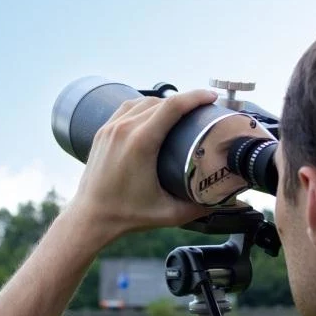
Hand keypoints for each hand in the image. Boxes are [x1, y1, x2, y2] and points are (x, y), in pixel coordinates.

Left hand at [70, 89, 217, 236]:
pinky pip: (126, 108)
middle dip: (184, 100)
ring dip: (163, 102)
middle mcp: (124, 129)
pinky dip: (144, 106)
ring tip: (179, 111)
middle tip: (201, 110)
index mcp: (141, 142)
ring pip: (142, 101)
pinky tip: (153, 114)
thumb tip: (226, 200)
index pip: (173, 106)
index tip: (211, 98)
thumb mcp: (169, 213)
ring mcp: (110, 128)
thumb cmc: (126, 215)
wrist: (90, 218)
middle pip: (160, 101)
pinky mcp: (102, 132)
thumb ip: (200, 207)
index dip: (195, 97)